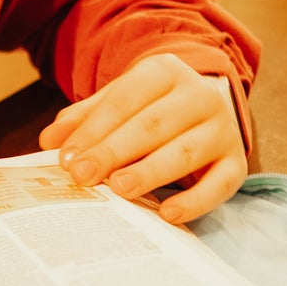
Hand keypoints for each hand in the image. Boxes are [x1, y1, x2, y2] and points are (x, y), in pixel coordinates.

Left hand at [38, 53, 247, 224]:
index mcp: (166, 71)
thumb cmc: (152, 108)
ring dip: (149, 172)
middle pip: (151, 125)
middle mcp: (200, 95)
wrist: (208, 106)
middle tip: (82, 176)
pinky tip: (167, 214)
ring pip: (183, 152)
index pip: (124, 100)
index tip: (65, 158)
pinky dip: (195, 202)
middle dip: (113, 152)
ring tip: (118, 189)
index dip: (93, 130)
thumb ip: (86, 118)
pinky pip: (219, 184)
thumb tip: (50, 140)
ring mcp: (222, 129)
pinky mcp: (236, 162)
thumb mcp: (120, 101)